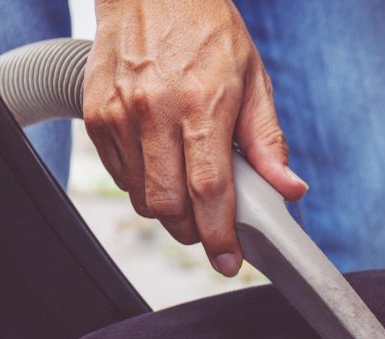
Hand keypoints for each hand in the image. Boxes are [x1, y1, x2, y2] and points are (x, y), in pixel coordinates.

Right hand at [83, 0, 308, 276]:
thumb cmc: (207, 30)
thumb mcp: (253, 79)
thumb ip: (267, 141)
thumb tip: (288, 189)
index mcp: (201, 104)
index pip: (209, 190)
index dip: (220, 236)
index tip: (229, 261)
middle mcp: (155, 112)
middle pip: (168, 205)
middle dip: (192, 231)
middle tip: (209, 229)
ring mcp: (120, 115)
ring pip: (140, 197)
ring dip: (167, 210)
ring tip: (186, 191)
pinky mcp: (96, 115)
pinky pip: (119, 176)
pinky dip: (141, 185)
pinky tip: (160, 165)